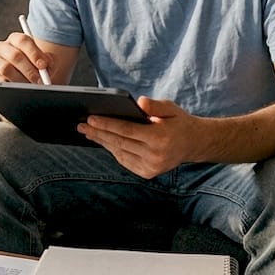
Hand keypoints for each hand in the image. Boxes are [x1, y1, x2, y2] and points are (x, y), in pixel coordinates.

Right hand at [0, 30, 51, 83]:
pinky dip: (10, 86)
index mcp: (15, 39)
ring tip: (30, 87)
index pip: (23, 40)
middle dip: (29, 70)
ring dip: (20, 79)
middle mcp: (2, 47)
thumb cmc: (35, 68)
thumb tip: (46, 66)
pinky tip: (18, 90)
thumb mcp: (43, 63)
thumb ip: (47, 61)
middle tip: (39, 81)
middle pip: (14, 55)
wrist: (24, 81)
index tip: (43, 65)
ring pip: (5, 68)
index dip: (34, 53)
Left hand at [78, 96, 205, 178]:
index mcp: (160, 138)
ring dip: (102, 142)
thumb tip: (139, 102)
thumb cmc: (179, 122)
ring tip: (88, 133)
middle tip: (81, 126)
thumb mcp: (171, 108)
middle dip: (98, 133)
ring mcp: (151, 167)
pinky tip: (103, 142)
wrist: (194, 144)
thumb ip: (155, 105)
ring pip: (120, 153)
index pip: (127, 130)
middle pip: (119, 143)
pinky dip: (113, 151)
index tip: (91, 118)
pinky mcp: (148, 172)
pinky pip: (125, 161)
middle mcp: (155, 155)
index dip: (107, 124)